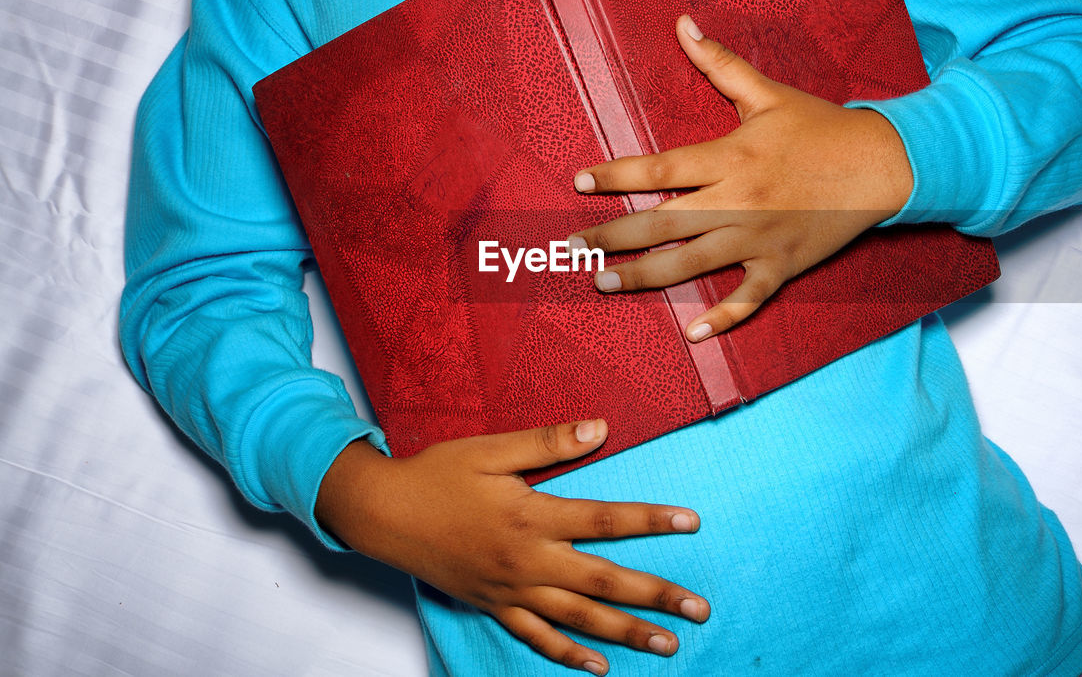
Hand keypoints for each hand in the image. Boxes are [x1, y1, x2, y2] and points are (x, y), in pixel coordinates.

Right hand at [316, 420, 707, 674]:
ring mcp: (512, 590)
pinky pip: (537, 638)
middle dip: (656, 597)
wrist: (383, 514)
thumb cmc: (437, 475)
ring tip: (667, 645)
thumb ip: (548, 442)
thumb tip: (601, 428)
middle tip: (698, 610)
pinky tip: (599, 668)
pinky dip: (569, 656)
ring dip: (627, 634)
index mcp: (532, 516)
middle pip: (604, 582)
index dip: (651, 520)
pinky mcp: (494, 606)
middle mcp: (528, 561)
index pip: (605, 520)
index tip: (692, 522)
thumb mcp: (491, 449)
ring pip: (579, 619)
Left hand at [570, 15, 913, 341]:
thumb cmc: (821, 127)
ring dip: (644, 277)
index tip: (580, 183)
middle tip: (572, 248)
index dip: (616, 175)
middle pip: (663, 223)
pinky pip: (748, 298)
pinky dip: (723, 318)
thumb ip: (720, 64)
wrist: (883, 164)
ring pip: (692, 263)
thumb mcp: (768, 93)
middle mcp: (739, 201)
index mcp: (731, 157)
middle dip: (613, 236)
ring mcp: (760, 238)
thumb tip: (682, 24)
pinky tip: (692, 334)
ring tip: (603, 283)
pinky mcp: (783, 265)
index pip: (661, 169)